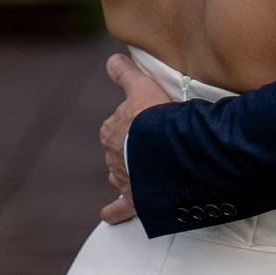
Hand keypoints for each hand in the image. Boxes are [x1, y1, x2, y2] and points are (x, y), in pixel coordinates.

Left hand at [98, 53, 174, 224]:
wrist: (167, 153)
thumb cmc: (155, 118)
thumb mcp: (142, 86)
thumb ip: (126, 73)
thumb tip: (112, 59)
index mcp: (111, 130)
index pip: (116, 125)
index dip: (130, 123)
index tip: (144, 121)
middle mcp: (112, 156)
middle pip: (119, 151)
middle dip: (130, 149)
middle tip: (150, 145)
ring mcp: (123, 179)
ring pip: (121, 175)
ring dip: (129, 173)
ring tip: (144, 170)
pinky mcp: (133, 200)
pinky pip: (119, 208)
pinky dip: (113, 212)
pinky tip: (108, 215)